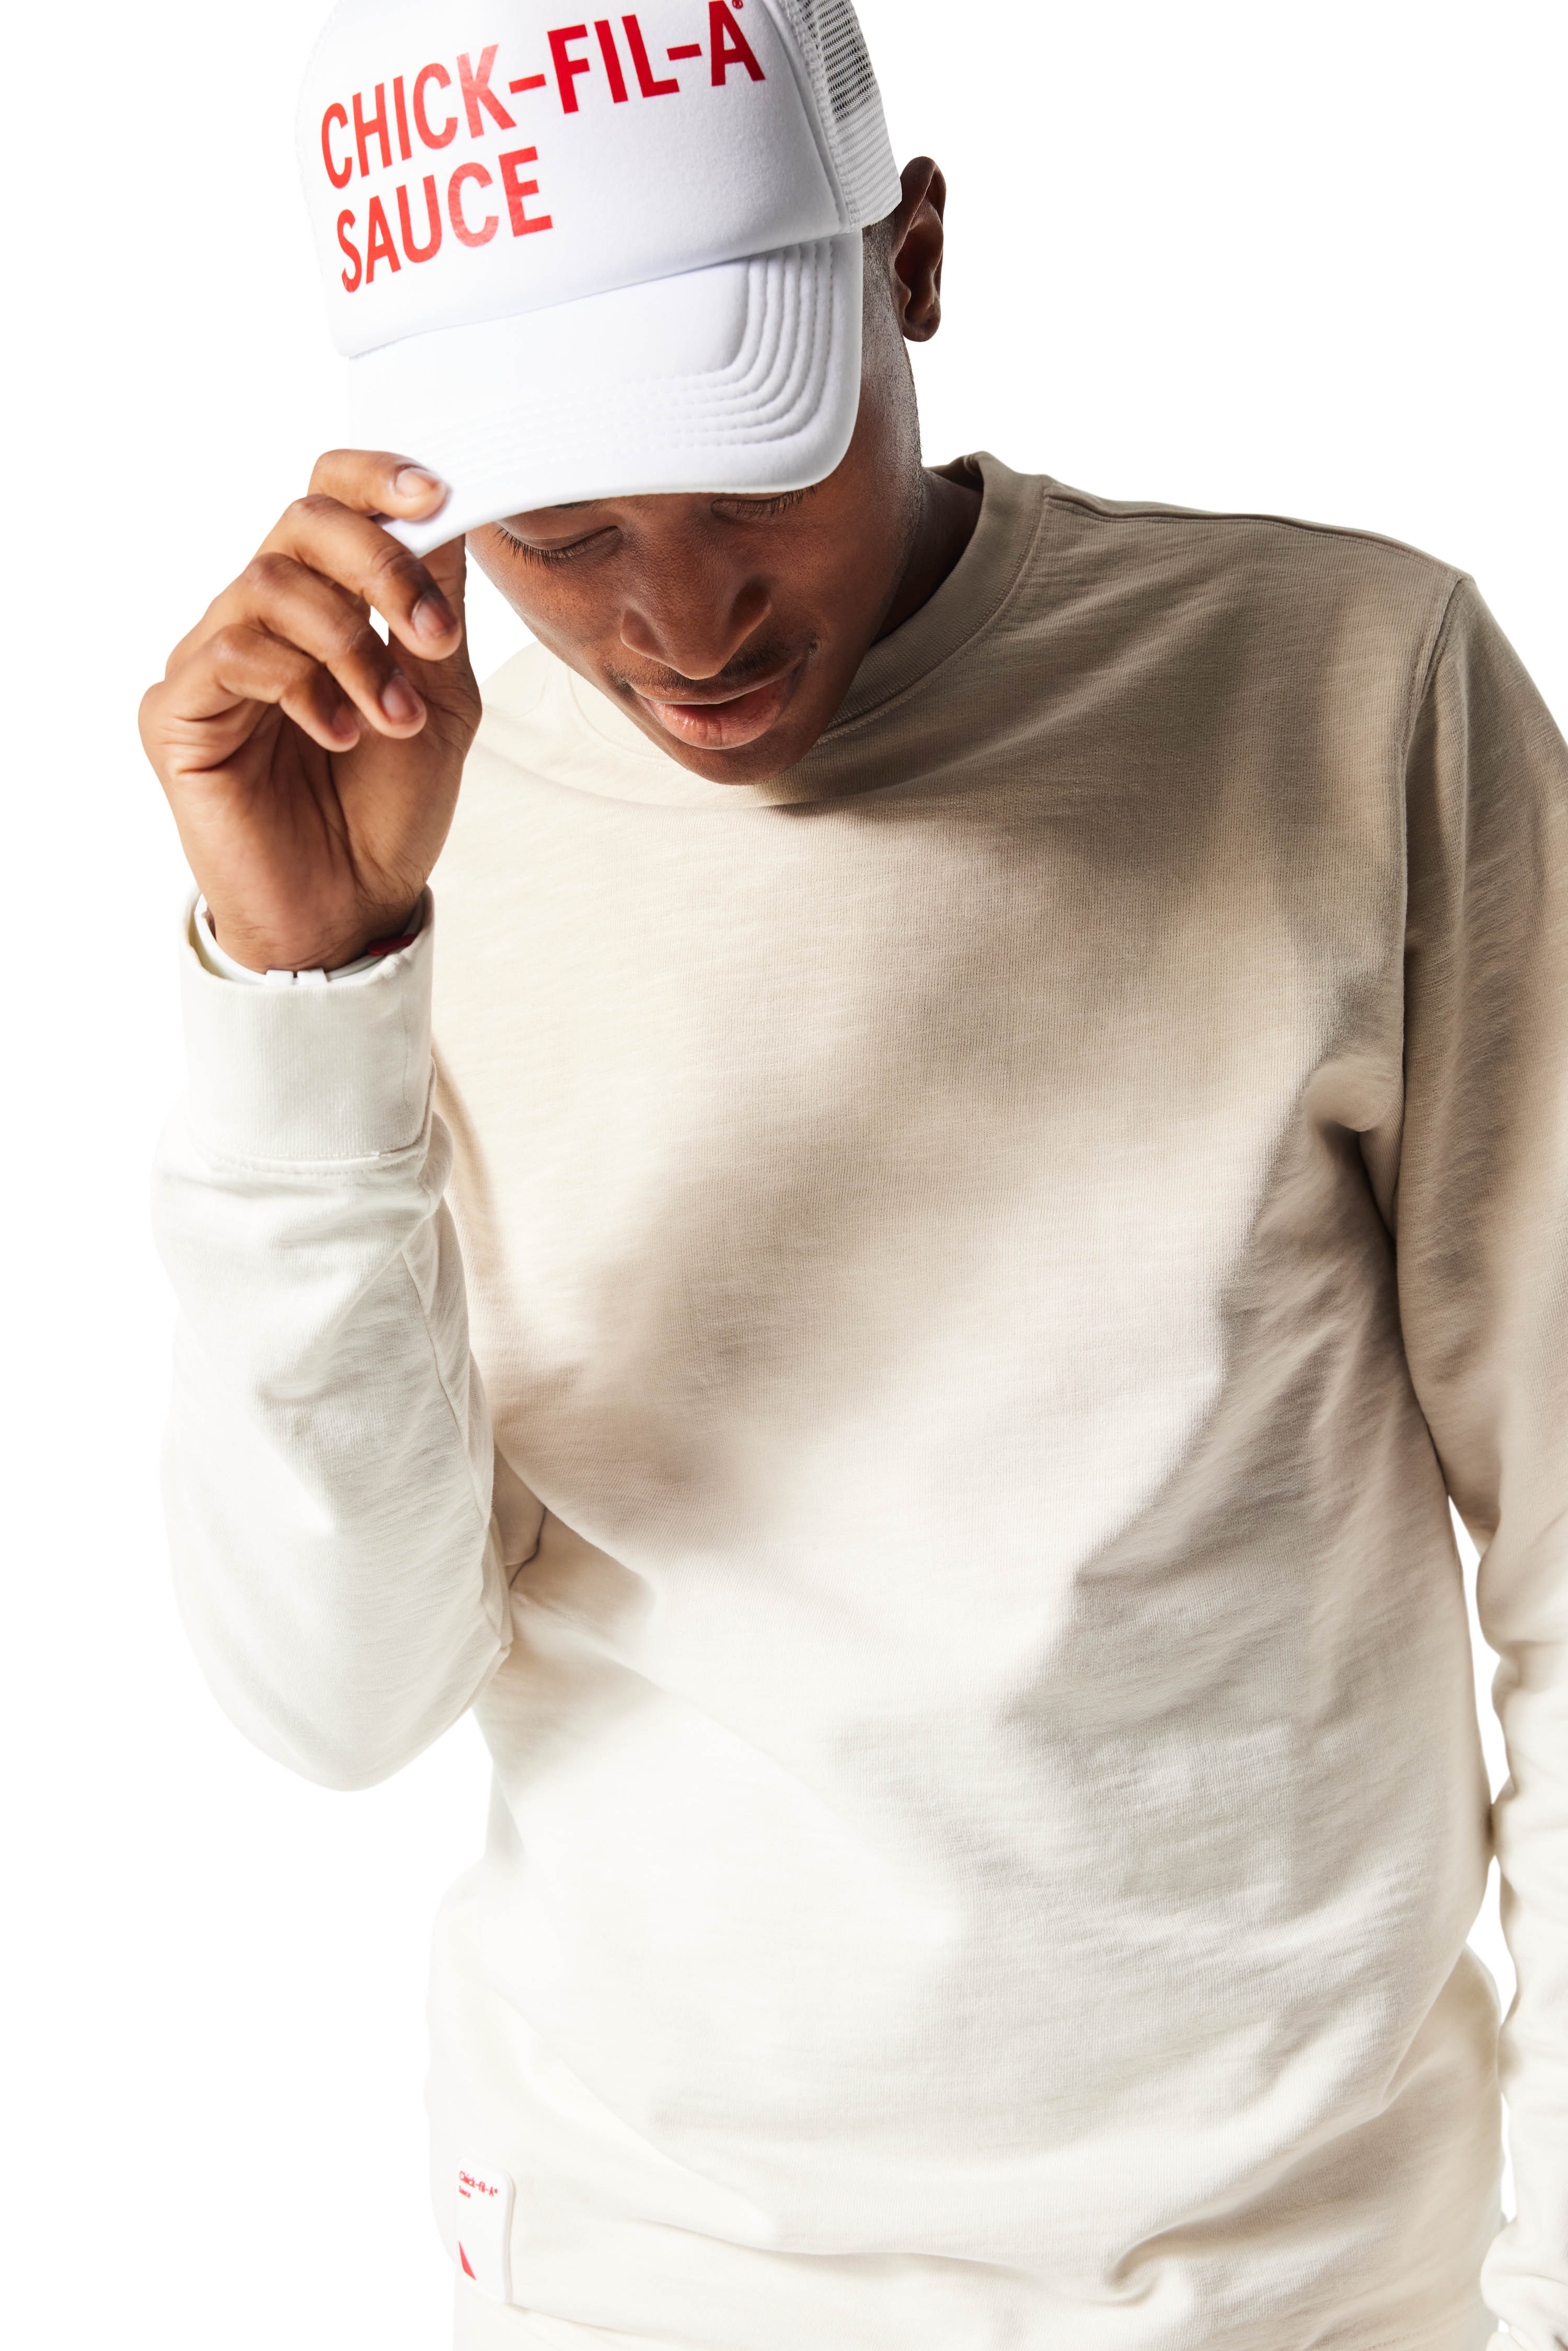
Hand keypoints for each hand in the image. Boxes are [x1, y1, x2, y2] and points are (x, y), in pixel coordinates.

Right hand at [140, 452, 480, 972]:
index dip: (376, 480)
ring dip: (351, 647)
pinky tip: (338, 735)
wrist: (352, 906)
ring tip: (390, 718)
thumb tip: (450, 509)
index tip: (437, 498)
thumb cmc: (388, 809)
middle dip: (382, 568)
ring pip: (270, 585)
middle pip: (303, 523)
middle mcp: (258, 618)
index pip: (328, 497)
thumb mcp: (440, 696)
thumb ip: (436, 606)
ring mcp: (210, 660)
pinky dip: (300, 684)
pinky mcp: (175, 712)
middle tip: (431, 637)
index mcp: (320, 602)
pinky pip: (231, 652)